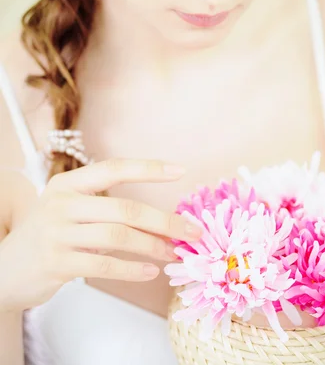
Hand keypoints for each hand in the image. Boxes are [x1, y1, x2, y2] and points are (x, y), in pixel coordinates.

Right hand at [0, 159, 200, 313]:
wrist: (4, 269)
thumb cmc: (49, 236)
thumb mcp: (68, 210)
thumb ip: (104, 207)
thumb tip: (160, 218)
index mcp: (68, 183)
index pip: (114, 168)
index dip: (148, 168)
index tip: (180, 170)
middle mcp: (62, 203)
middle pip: (124, 208)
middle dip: (164, 221)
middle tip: (191, 231)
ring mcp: (57, 233)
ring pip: (118, 237)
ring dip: (153, 246)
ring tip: (173, 253)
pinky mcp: (57, 262)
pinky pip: (104, 264)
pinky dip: (132, 269)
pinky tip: (150, 271)